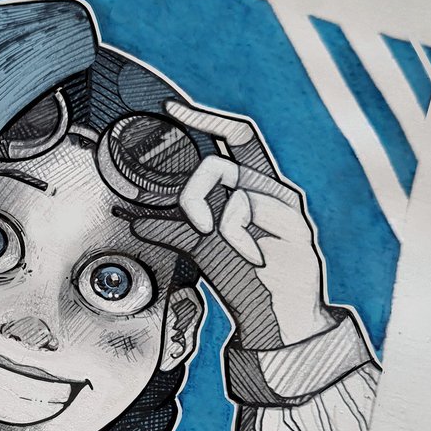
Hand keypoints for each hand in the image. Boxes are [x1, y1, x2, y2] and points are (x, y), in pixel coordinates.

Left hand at [132, 100, 334, 347]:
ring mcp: (287, 206)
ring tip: (220, 245)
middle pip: (223, 158)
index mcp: (256, 188)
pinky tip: (246, 255)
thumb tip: (135, 219)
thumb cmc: (247, 283)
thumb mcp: (204, 250)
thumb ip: (173, 230)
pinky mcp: (295, 224)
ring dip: (212, 215)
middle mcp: (273, 189)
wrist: (279, 321)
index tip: (172, 108)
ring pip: (230, 181)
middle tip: (194, 223)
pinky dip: (234, 233)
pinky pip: (245, 209)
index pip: (235, 137)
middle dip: (194, 189)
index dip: (205, 119)